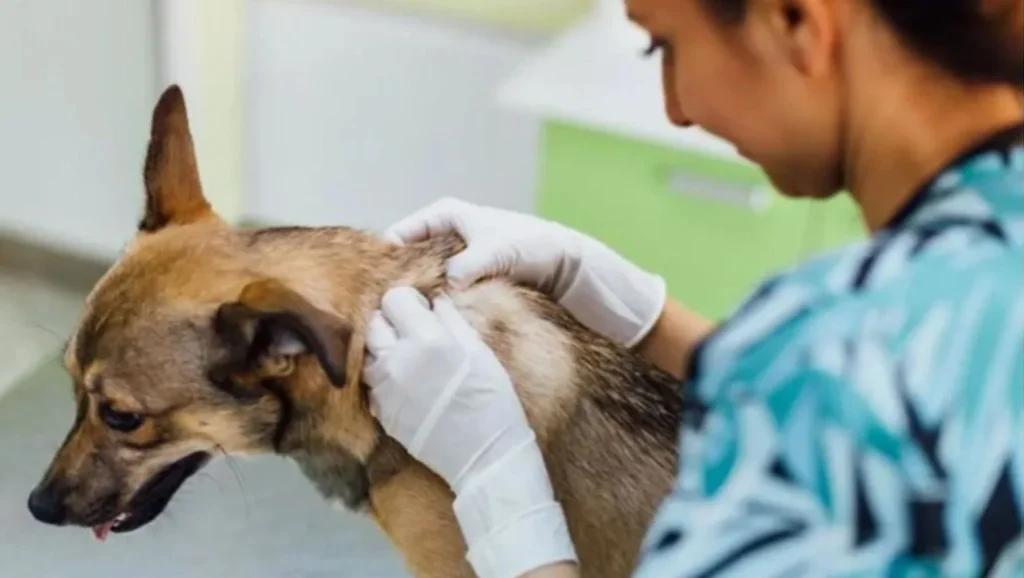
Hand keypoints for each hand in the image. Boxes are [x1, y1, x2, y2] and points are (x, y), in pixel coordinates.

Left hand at [363, 287, 577, 577]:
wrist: (485, 456)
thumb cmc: (493, 401)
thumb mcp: (480, 353)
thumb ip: (452, 321)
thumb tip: (435, 302)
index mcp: (428, 339)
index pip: (394, 299)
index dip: (409, 303)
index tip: (422, 312)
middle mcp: (398, 360)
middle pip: (374, 323)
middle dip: (392, 323)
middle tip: (414, 335)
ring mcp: (385, 388)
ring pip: (369, 354)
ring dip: (384, 351)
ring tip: (409, 361)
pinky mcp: (381, 412)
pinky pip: (372, 384)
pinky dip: (385, 379)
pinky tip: (408, 386)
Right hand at [384, 198, 666, 347]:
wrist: (566, 263)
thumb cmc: (533, 246)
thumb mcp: (499, 250)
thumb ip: (471, 262)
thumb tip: (449, 279)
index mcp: (444, 214)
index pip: (399, 235)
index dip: (384, 260)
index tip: (374, 288)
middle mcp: (444, 233)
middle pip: (406, 259)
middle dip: (397, 282)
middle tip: (384, 312)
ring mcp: (454, 257)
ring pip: (422, 278)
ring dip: (416, 297)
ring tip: (403, 323)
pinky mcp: (466, 278)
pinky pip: (440, 291)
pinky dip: (434, 305)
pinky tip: (429, 325)